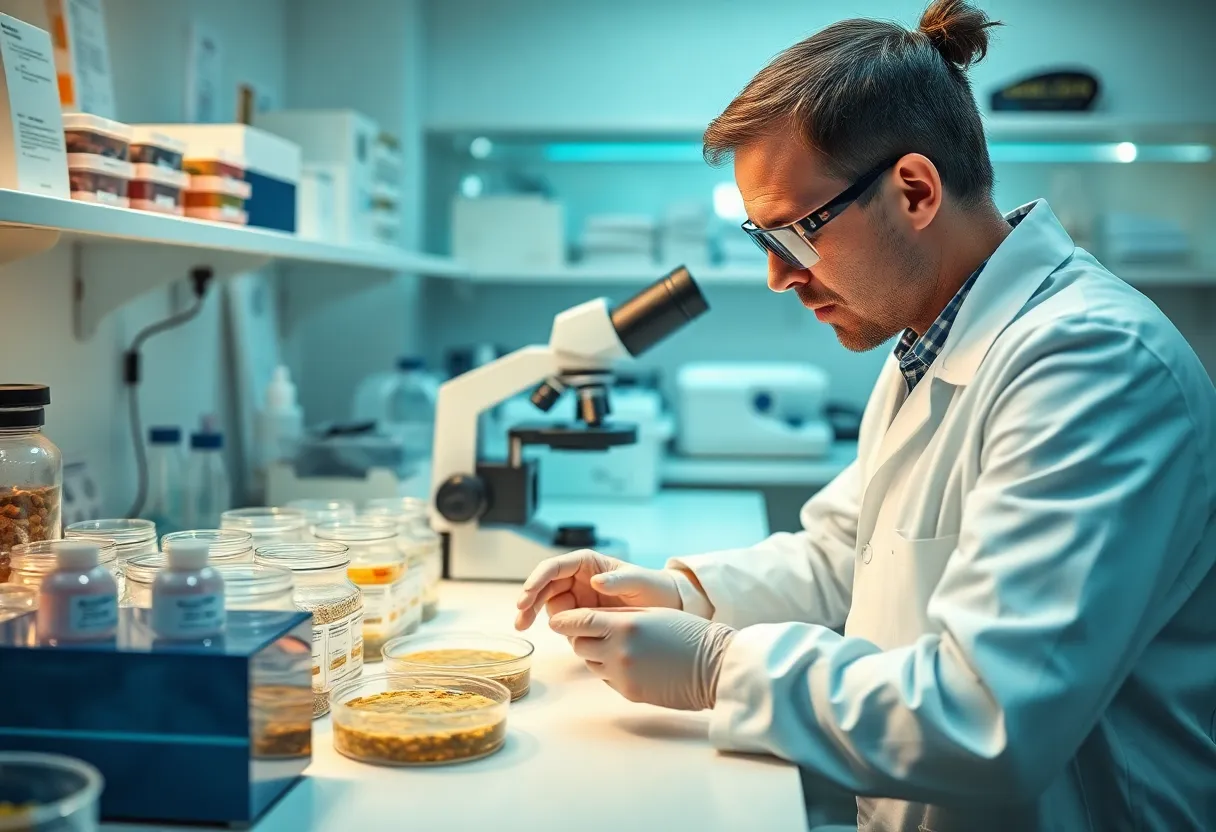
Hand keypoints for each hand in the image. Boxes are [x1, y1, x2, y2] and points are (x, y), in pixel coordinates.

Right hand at [514, 549, 683, 630]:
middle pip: (544, 587)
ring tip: (531, 628)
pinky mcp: (582, 616)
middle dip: (528, 601)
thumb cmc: (654, 588)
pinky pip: (563, 622)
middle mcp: (578, 578)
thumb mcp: (639, 582)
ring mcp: (578, 597)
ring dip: (536, 615)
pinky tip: (563, 636)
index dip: (537, 580)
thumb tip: (595, 581)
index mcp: (587, 563)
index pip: (554, 567)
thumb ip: (619, 580)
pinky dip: (559, 629)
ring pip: (548, 605)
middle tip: (521, 622)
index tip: (526, 597)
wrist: (667, 608)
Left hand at [548, 607, 735, 710]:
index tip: (556, 620)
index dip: (564, 620)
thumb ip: (617, 617)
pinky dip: (610, 669)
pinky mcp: (628, 693)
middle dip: (581, 637)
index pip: (578, 622)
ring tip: (617, 647)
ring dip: (596, 654)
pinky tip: (631, 662)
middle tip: (592, 631)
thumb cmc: (687, 633)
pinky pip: (606, 678)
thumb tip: (588, 620)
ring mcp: (622, 675)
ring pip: (590, 662)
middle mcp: (618, 651)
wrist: (714, 667)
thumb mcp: (651, 614)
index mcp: (623, 626)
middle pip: (578, 644)